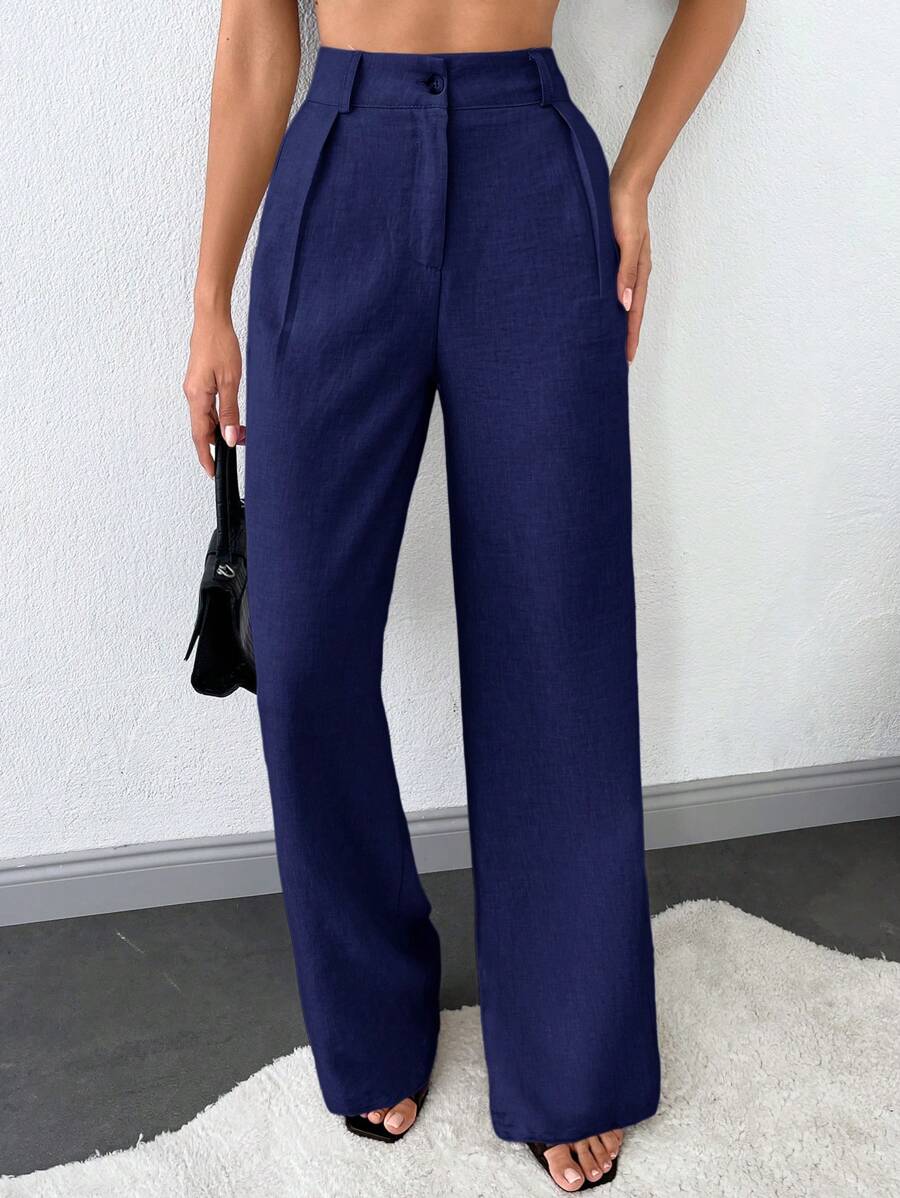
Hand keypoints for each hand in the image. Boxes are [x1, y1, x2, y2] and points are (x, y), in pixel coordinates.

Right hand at [183, 310, 244, 476]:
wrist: (211, 320)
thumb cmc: (220, 344)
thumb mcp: (230, 381)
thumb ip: (229, 412)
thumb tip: (228, 437)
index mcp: (196, 397)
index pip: (200, 435)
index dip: (206, 456)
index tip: (212, 472)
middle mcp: (192, 394)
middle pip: (203, 428)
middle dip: (219, 442)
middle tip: (238, 448)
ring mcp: (195, 388)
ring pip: (207, 417)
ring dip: (221, 428)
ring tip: (241, 433)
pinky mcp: (200, 382)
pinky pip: (208, 406)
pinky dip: (220, 415)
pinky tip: (232, 417)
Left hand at [609, 177, 651, 362]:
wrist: (624, 184)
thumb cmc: (625, 210)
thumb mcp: (626, 242)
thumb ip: (625, 272)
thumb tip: (625, 304)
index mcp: (639, 272)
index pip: (635, 312)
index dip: (630, 336)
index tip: (626, 358)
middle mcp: (634, 272)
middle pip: (630, 310)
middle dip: (626, 334)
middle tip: (616, 358)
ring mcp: (625, 265)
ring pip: (622, 300)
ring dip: (617, 319)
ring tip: (608, 339)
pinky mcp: (615, 256)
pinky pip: (614, 285)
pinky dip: (610, 301)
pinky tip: (601, 307)